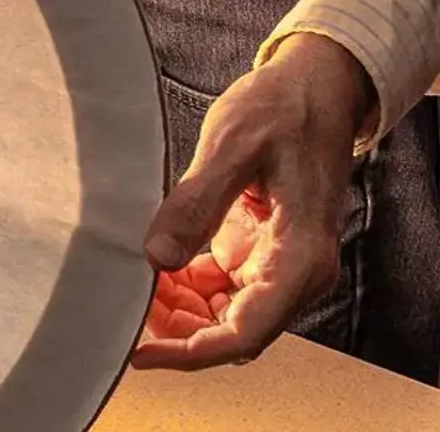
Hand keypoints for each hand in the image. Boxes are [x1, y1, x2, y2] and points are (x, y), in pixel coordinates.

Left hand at [132, 34, 375, 370]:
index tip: (141, 351)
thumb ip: (196, 202)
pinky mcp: (265, 254)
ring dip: (179, 312)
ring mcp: (282, 266)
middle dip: (177, 333)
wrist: (317, 88)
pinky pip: (224, 290)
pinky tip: (155, 272)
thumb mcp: (232, 145)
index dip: (189, 351)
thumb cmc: (284, 108)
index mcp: (301, 256)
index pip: (244, 332)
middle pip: (233, 333)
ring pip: (225, 316)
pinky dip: (188, 288)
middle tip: (122, 312)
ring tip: (132, 290)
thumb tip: (158, 256)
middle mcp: (298, 273)